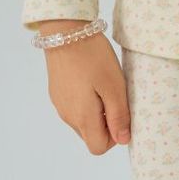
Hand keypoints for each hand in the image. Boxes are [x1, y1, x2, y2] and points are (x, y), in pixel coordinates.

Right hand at [34, 21, 130, 153]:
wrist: (64, 31)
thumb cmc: (93, 58)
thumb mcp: (114, 86)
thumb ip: (119, 116)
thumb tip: (122, 140)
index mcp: (83, 118)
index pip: (98, 148)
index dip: (113, 137)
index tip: (120, 114)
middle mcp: (68, 116)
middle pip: (90, 136)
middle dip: (105, 124)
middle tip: (113, 97)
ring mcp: (60, 104)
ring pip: (82, 122)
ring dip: (96, 112)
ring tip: (102, 86)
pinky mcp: (56, 93)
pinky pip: (74, 107)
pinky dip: (85, 102)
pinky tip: (90, 79)